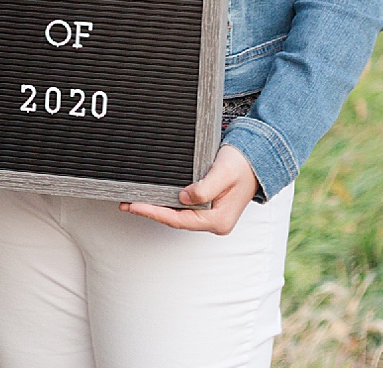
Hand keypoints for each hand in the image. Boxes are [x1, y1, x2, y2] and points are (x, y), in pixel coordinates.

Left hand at [121, 145, 259, 233]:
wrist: (256, 160)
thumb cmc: (241, 165)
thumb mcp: (223, 173)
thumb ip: (204, 187)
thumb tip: (183, 197)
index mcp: (218, 220)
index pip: (179, 220)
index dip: (155, 213)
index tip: (135, 205)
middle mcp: (214, 222)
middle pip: (176, 220)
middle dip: (151, 212)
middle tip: (126, 203)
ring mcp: (211, 216)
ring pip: (178, 215)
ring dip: (157, 208)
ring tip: (134, 201)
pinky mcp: (208, 208)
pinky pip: (183, 209)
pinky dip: (167, 203)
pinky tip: (154, 197)